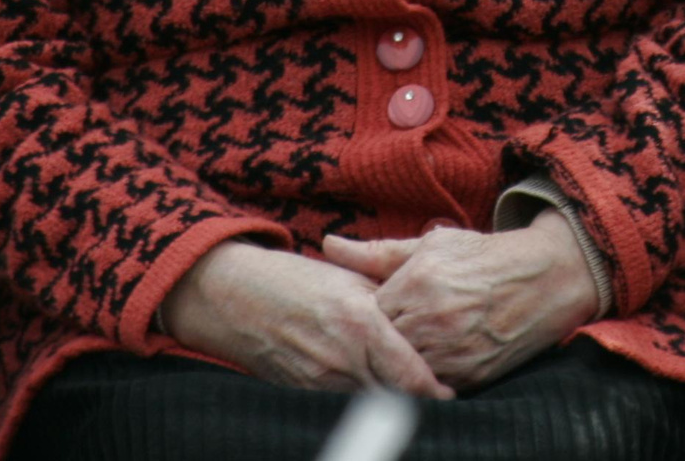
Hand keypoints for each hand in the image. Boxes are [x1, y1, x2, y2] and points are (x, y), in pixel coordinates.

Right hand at [161, 241, 449, 399]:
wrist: (233, 296)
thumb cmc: (294, 279)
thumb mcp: (347, 280)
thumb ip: (385, 301)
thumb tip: (420, 317)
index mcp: (360, 320)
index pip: (409, 372)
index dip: (434, 390)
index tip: (451, 393)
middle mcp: (343, 356)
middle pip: (394, 396)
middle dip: (418, 400)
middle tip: (440, 400)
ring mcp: (321, 379)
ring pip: (369, 404)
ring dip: (390, 402)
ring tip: (410, 399)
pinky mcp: (304, 392)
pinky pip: (341, 404)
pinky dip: (360, 402)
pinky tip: (370, 397)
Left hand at [321, 216, 598, 391]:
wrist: (546, 278)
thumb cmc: (483, 257)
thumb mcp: (433, 244)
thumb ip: (378, 252)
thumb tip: (328, 244)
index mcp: (417, 283)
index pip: (367, 315)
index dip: (364, 318)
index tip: (369, 316)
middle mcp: (432, 320)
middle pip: (381, 347)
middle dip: (379, 344)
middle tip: (380, 339)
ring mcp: (453, 352)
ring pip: (402, 373)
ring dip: (399, 365)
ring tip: (402, 351)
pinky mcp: (471, 376)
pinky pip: (432, 388)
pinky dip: (424, 380)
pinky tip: (427, 364)